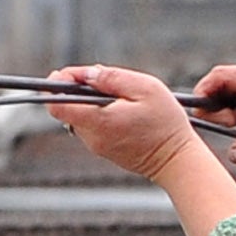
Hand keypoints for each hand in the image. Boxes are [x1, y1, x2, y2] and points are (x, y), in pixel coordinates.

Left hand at [49, 65, 205, 184]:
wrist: (179, 162)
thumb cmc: (166, 125)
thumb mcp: (145, 88)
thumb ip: (112, 77)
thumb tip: (86, 74)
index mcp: (98, 121)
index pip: (56, 105)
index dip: (57, 85)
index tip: (70, 75)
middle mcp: (92, 137)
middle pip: (69, 107)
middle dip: (81, 90)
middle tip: (108, 84)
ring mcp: (98, 147)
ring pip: (81, 116)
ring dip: (94, 103)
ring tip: (122, 100)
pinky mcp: (106, 151)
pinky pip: (94, 127)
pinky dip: (103, 115)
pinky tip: (125, 114)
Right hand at [195, 59, 235, 167]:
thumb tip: (233, 155)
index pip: (220, 76)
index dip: (203, 92)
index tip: (197, 114)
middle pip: (219, 85)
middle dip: (218, 108)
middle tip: (233, 128)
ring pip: (224, 94)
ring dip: (228, 113)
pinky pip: (232, 99)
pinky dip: (234, 114)